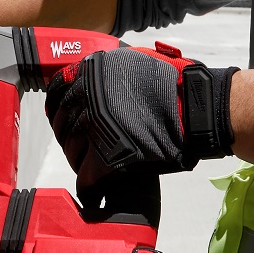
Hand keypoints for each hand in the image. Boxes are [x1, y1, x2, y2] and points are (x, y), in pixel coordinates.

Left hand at [43, 46, 235, 195]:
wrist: (196, 109)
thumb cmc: (174, 85)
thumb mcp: (132, 61)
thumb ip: (107, 71)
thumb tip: (89, 79)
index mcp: (91, 73)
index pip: (57, 95)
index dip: (59, 110)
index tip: (63, 120)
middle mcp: (86, 98)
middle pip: (63, 126)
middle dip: (71, 138)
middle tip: (85, 147)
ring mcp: (94, 129)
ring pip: (73, 153)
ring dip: (81, 161)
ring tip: (95, 167)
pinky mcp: (105, 159)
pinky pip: (86, 180)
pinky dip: (90, 188)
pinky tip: (96, 191)